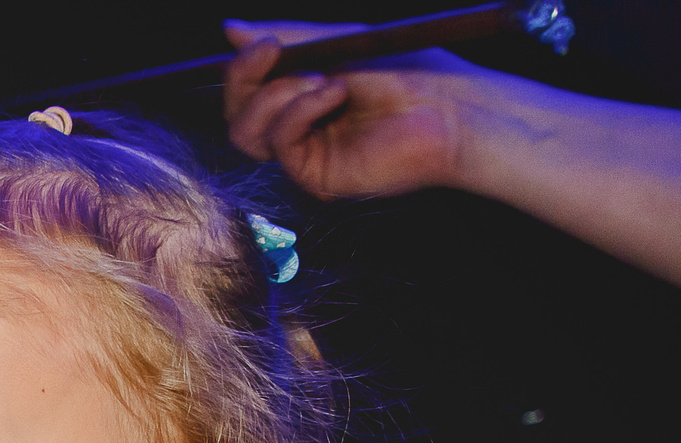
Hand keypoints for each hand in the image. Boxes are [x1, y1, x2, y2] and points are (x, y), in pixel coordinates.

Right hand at [224, 19, 481, 198]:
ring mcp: (306, 155)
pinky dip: (300, 112)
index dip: (242, 68)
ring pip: (248, 134)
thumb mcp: (339, 41)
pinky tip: (333, 93)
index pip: (247, 91)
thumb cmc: (409, 71)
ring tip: (322, 79)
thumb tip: (231, 28)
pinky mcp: (316, 177)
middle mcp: (300, 129)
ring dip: (278, 96)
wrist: (450, 105)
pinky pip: (280, 143)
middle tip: (271, 53)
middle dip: (245, 81)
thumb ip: (288, 38)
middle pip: (237, 116)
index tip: (261, 43)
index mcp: (304, 97)